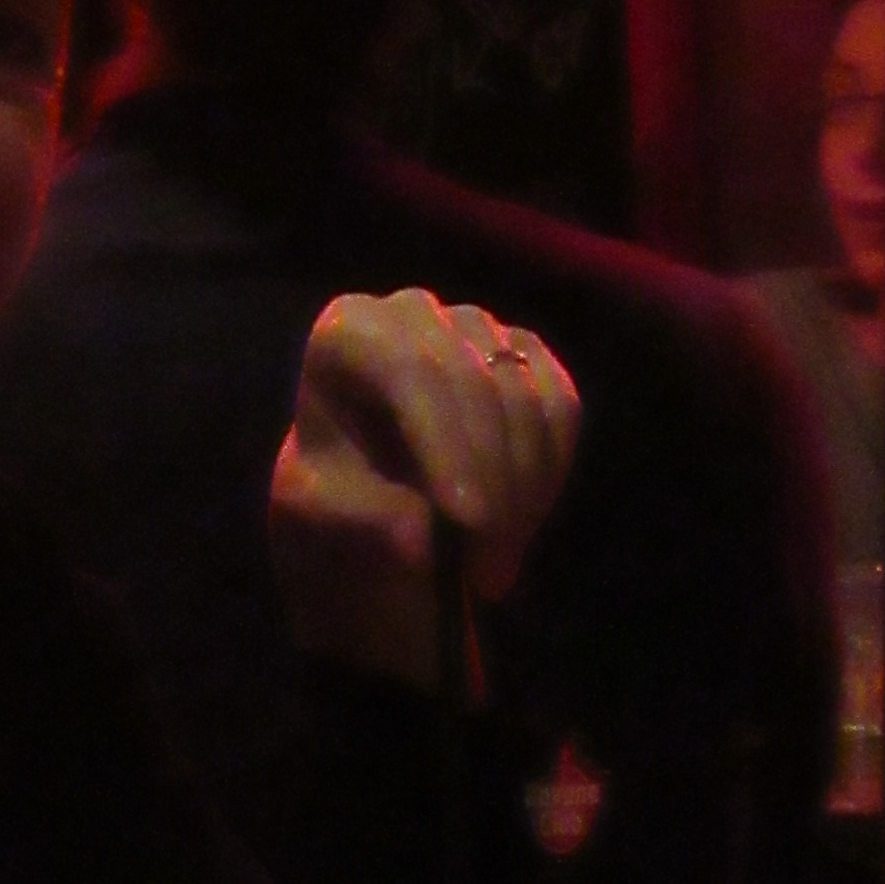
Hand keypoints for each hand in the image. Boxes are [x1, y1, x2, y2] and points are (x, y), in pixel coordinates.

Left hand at [267, 289, 579, 687]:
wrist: (369, 498)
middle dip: (491, 485)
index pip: (410, 371)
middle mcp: (413, 311)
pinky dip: (550, 473)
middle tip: (486, 573)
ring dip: (521, 494)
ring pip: (526, 400)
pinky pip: (561, 407)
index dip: (448, 445)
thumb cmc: (334, 496)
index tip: (470, 523)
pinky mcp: (526, 350)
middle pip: (477, 383)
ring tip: (494, 566)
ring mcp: (476, 325)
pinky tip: (521, 523)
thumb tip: (421, 541)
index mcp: (349, 331)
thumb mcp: (322, 514)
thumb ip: (364, 516)